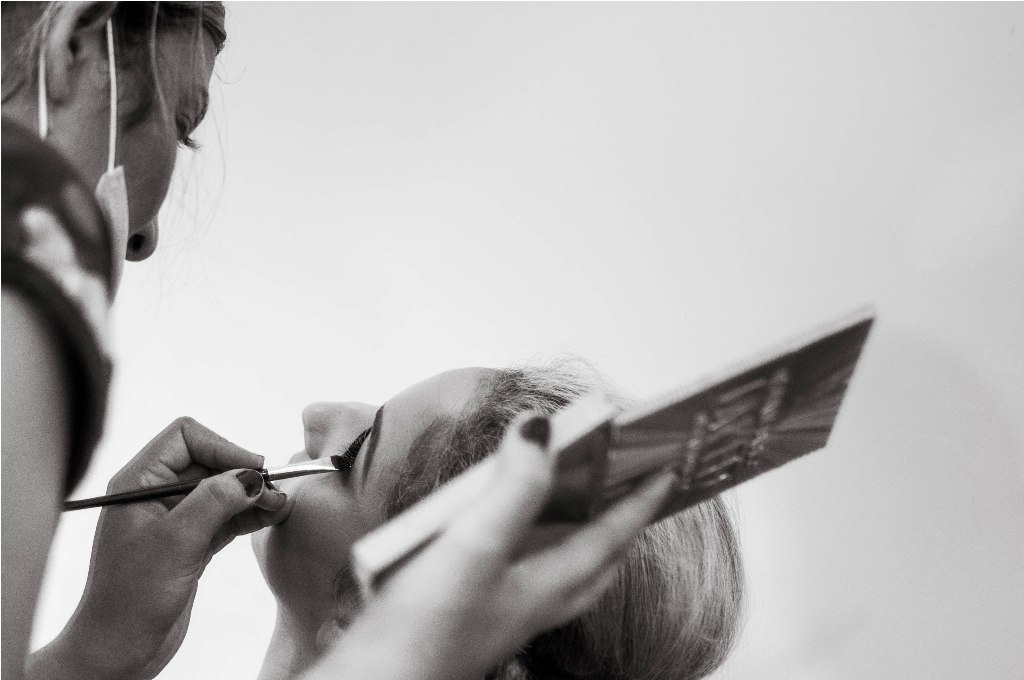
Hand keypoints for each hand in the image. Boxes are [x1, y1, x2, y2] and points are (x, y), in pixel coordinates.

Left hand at [33, 417, 292, 679]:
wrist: (118, 651)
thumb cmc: (130, 598)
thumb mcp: (176, 541)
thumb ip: (215, 501)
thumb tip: (251, 475)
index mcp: (137, 483)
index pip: (186, 438)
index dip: (223, 448)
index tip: (252, 472)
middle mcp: (154, 494)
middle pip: (209, 462)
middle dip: (243, 473)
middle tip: (274, 492)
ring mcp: (174, 520)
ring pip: (221, 490)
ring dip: (252, 495)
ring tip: (280, 506)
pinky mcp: (190, 544)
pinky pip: (225, 517)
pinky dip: (249, 515)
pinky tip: (271, 517)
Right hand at [306, 413, 674, 679]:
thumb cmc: (424, 628)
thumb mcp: (474, 545)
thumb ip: (511, 488)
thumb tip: (542, 430)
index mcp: (545, 586)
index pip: (610, 537)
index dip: (638, 502)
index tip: (667, 472)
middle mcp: (531, 604)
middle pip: (596, 563)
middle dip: (620, 527)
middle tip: (634, 493)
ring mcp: (502, 614)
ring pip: (561, 575)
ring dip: (581, 541)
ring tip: (581, 510)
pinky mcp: (469, 617)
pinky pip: (522, 577)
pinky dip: (532, 551)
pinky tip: (504, 539)